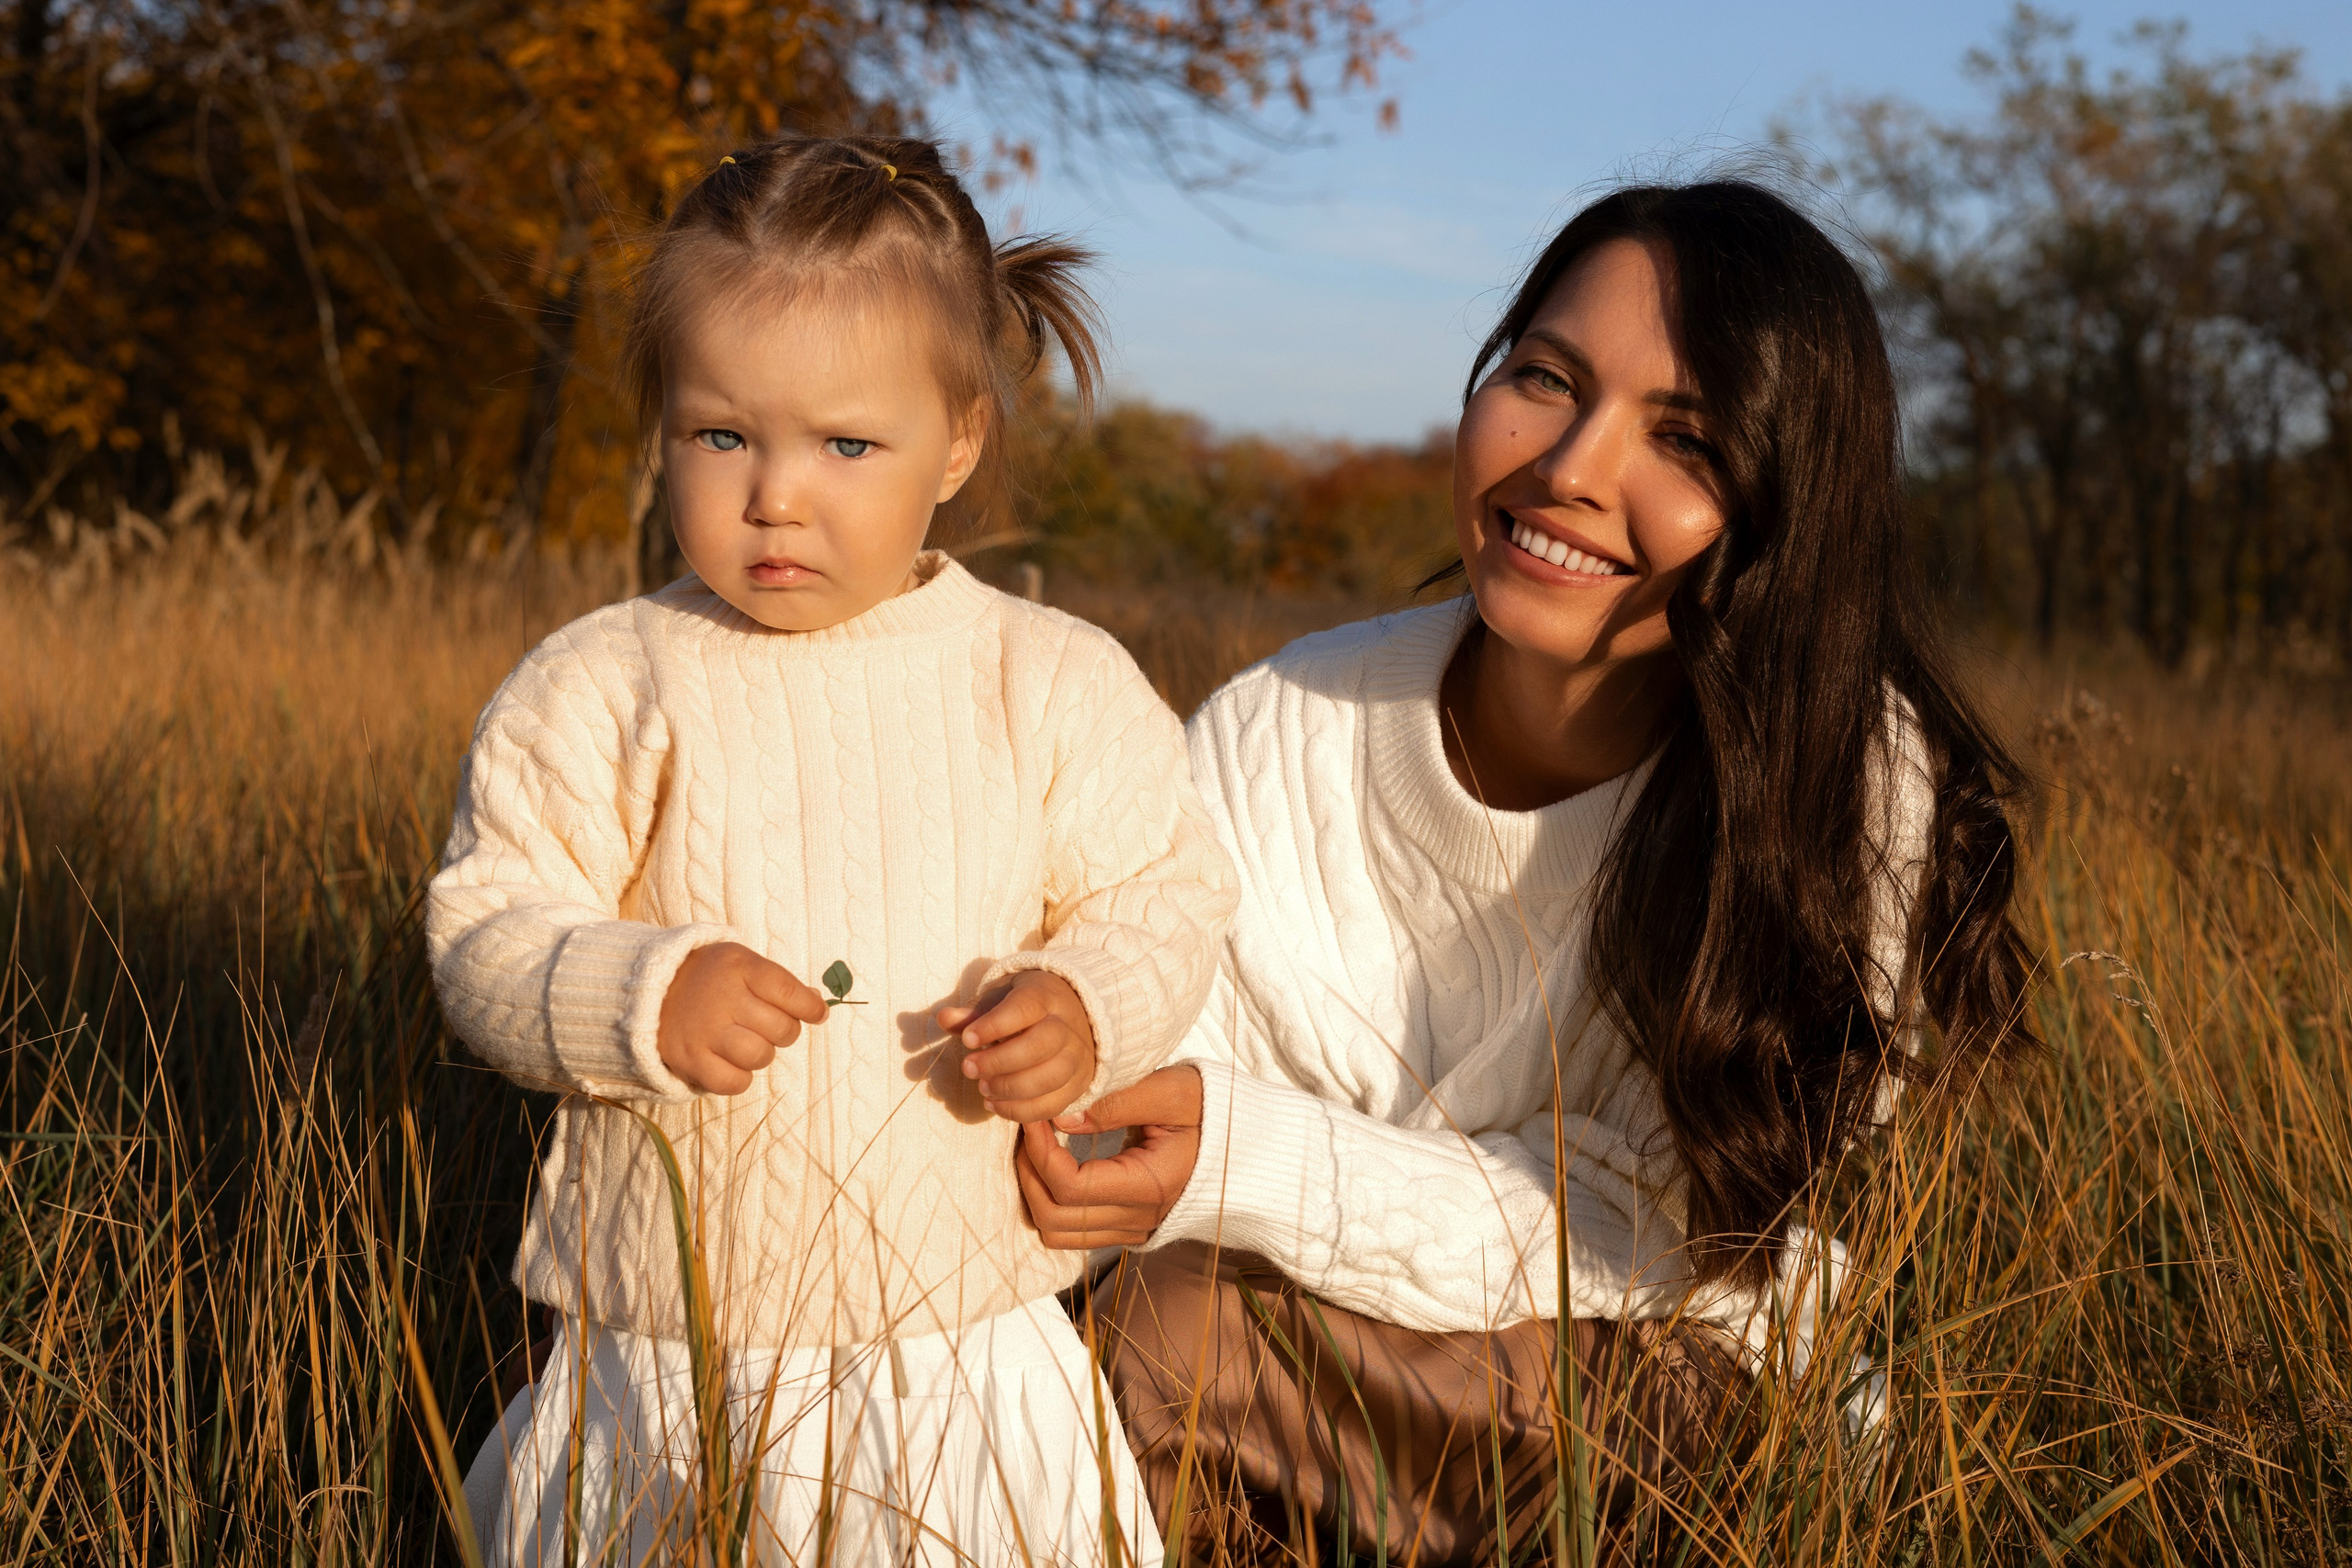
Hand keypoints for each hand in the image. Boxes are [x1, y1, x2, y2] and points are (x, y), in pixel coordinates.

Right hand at [656, 942, 827, 1094]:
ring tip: (745, 1042)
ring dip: (761, 1054)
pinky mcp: (689, 1059)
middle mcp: (723, 997)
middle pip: (781, 1029)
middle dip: (783, 1031)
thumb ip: (778, 983)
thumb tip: (816, 1004)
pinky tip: (730, 1061)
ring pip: (761, 1056)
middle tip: (766, 1025)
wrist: (648, 991)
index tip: (816, 1013)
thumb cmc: (708, 978)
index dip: (810, 1007)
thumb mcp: (741, 963)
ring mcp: (704, 1031)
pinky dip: (739, 1078)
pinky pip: (734, 1083)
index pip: (789, 991)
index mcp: (739, 967)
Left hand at [936, 971, 1096, 1122]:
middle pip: (1039, 1046)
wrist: (1072, 1018)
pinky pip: (1052, 1105)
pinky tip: (994, 1104)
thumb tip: (944, 1018)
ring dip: (1010, 1089)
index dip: (994, 1025)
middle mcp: (1068, 1026)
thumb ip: (973, 1012)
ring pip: (1049, 1078)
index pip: (1024, 1008)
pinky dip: (1020, 1111)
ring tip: (983, 1088)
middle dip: (998, 1062)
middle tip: (968, 1068)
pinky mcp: (1078, 1085)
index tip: (967, 1039)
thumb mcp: (1000, 999)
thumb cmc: (1026, 1008)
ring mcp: (1077, 1058)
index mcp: (1046, 996)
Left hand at [1015, 1065, 1202, 1248]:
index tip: (1035, 1116)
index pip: (1071, 1188)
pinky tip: (1056, 1163)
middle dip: (1028, 1172)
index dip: (1040, 1153)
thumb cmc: (1213, 1110)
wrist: (1249, 1144)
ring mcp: (1134, 1230)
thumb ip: (1117, 1102)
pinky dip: (1053, 1201)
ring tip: (1037, 1147)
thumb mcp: (1172, 1093)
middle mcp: (1140, 1219)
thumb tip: (1062, 1118)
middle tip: (1029, 1129)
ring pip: (1058, 1233)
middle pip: (1054, 1218)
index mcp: (1151, 1186)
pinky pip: (1074, 1231)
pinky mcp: (1130, 1229)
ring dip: (1036, 1191)